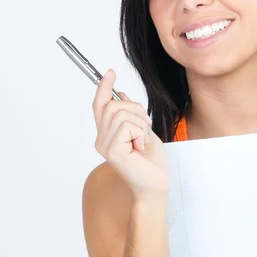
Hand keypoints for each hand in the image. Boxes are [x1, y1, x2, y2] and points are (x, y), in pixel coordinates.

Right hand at [92, 69, 168, 199]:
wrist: (156, 184)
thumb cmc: (152, 162)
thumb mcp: (144, 131)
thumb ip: (131, 115)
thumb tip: (120, 93)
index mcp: (107, 134)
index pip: (100, 105)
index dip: (104, 87)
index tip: (111, 72)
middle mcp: (101, 139)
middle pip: (113, 105)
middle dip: (136, 110)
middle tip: (145, 128)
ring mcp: (105, 146)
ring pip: (121, 113)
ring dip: (140, 124)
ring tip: (143, 141)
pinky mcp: (112, 151)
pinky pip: (127, 126)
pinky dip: (140, 134)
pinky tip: (141, 148)